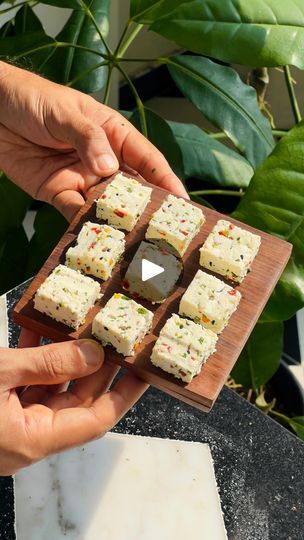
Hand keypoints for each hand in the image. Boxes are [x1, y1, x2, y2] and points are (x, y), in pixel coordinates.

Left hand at [0, 61, 186, 221]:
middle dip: (148, 208)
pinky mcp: (59, 192)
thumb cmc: (32, 99)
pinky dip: (84, 224)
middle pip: (132, 187)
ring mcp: (82, 179)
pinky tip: (95, 234)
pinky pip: (75, 212)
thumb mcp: (65, 113)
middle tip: (164, 230)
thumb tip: (109, 169)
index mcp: (114, 134)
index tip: (183, 202)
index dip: (166, 180)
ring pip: (107, 204)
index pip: (147, 159)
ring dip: (118, 220)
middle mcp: (103, 160)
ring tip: (134, 239)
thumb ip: (88, 139)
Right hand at [0, 336, 147, 475]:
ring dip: (62, 359)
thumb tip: (93, 355)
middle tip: (112, 339)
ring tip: (80, 330)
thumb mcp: (2, 373)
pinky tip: (39, 332)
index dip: (124, 395)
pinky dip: (33, 361)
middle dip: (96, 367)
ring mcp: (11, 426)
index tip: (143, 372)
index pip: (96, 421)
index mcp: (32, 440)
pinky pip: (26, 386)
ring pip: (51, 390)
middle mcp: (26, 438)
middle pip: (76, 402)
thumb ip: (48, 363)